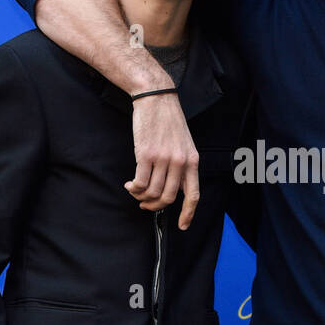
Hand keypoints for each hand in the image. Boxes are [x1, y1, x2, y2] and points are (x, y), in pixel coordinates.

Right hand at [125, 93, 200, 229]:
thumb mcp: (184, 144)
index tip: (182, 225)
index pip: (193, 194)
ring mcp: (163, 159)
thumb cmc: (168, 121)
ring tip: (135, 190)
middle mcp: (180, 162)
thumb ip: (182, 165)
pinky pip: (140, 182)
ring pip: (152, 192)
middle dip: (155, 206)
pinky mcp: (146, 154)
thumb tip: (174, 188)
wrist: (156, 99)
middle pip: (168, 198)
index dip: (188, 213)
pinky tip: (130, 184)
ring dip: (142, 196)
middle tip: (145, 204)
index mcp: (192, 160)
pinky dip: (134, 188)